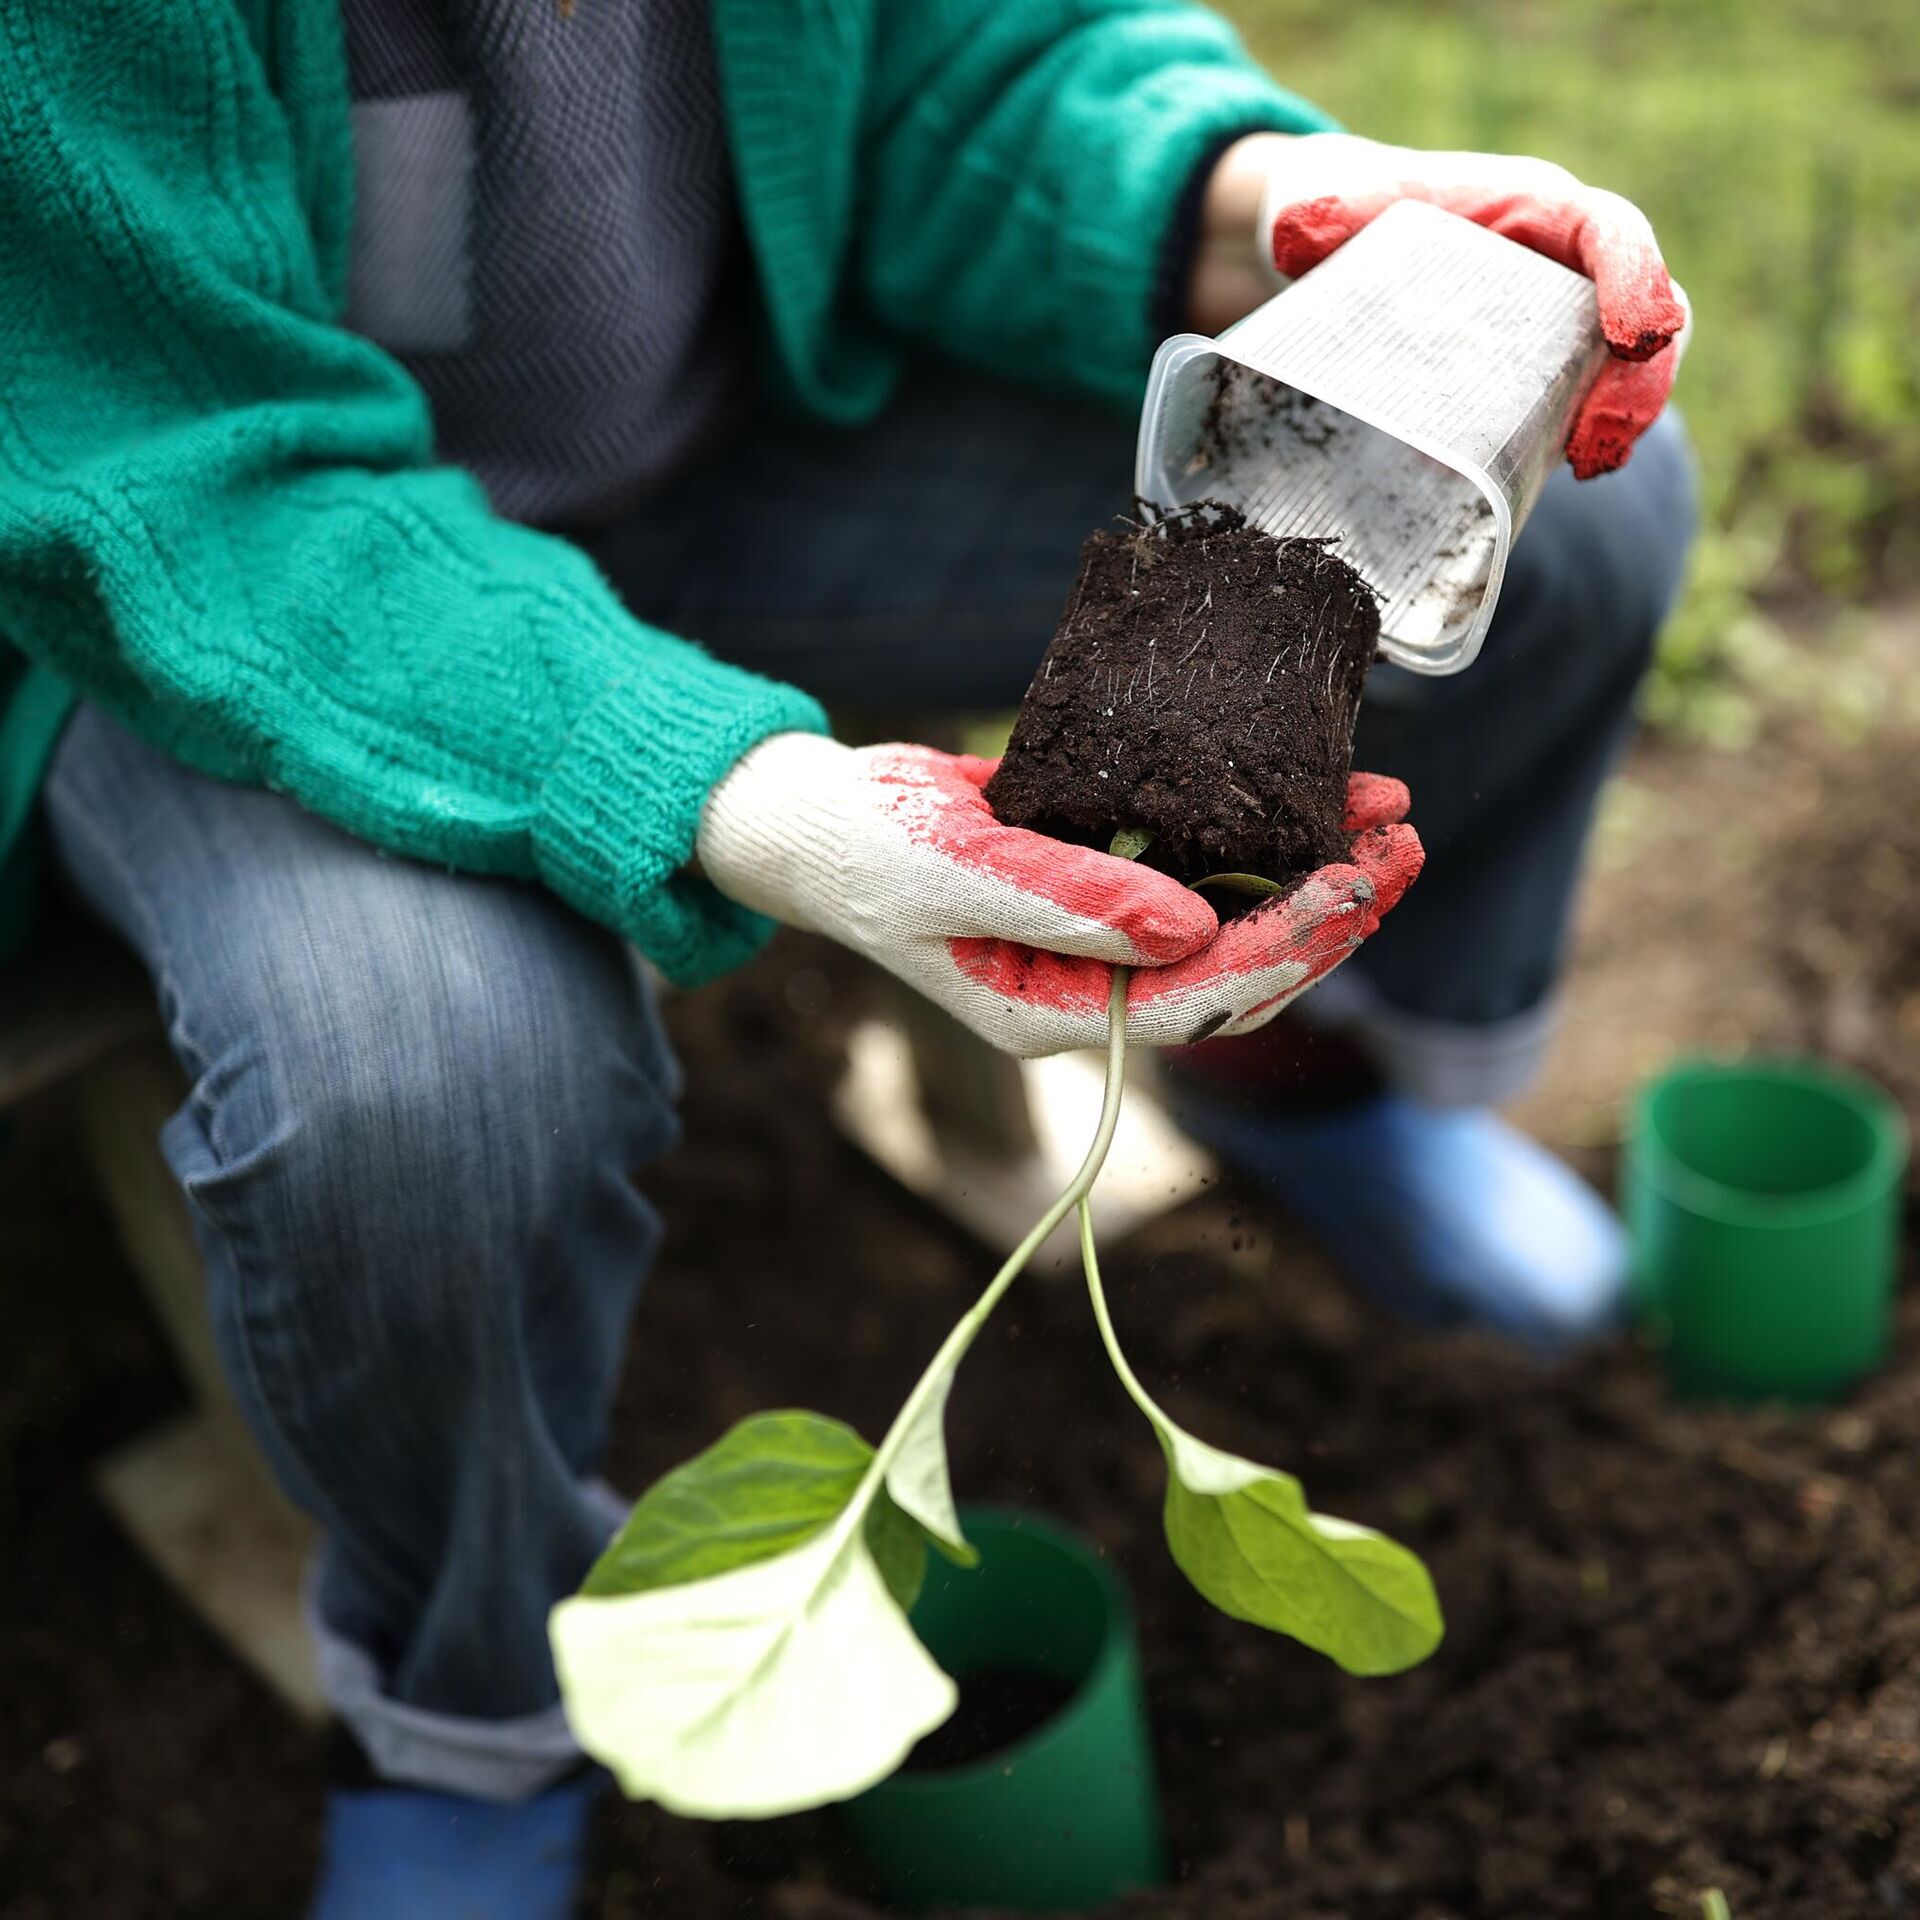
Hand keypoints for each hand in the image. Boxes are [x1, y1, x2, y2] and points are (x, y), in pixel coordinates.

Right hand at [695, 734, 1421, 1056]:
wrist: (817, 822)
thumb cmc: (866, 853)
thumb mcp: (956, 873)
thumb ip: (1068, 903)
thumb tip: (1192, 929)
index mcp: (1059, 1011)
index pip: (1197, 1000)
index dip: (1282, 948)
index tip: (1351, 891)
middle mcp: (1097, 985)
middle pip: (1240, 969)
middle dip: (1328, 913)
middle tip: (1407, 847)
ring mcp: (1106, 936)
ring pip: (1236, 919)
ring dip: (1315, 870)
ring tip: (1393, 814)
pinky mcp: (1108, 881)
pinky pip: (1204, 867)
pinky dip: (1263, 832)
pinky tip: (1323, 792)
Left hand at [1196, 131, 1687, 478]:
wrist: (1334, 241)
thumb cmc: (1345, 209)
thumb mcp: (1329, 204)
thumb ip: (1323, 213)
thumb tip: (1294, 237)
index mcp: (1533, 206)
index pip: (1611, 232)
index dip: (1637, 281)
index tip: (1637, 338)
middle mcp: (1563, 258)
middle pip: (1647, 307)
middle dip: (1638, 379)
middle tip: (1597, 444)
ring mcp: (1560, 315)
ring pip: (1629, 360)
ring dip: (1622, 415)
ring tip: (1588, 465)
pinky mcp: (1540, 365)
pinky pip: (1588, 396)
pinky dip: (1587, 433)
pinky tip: (1564, 474)